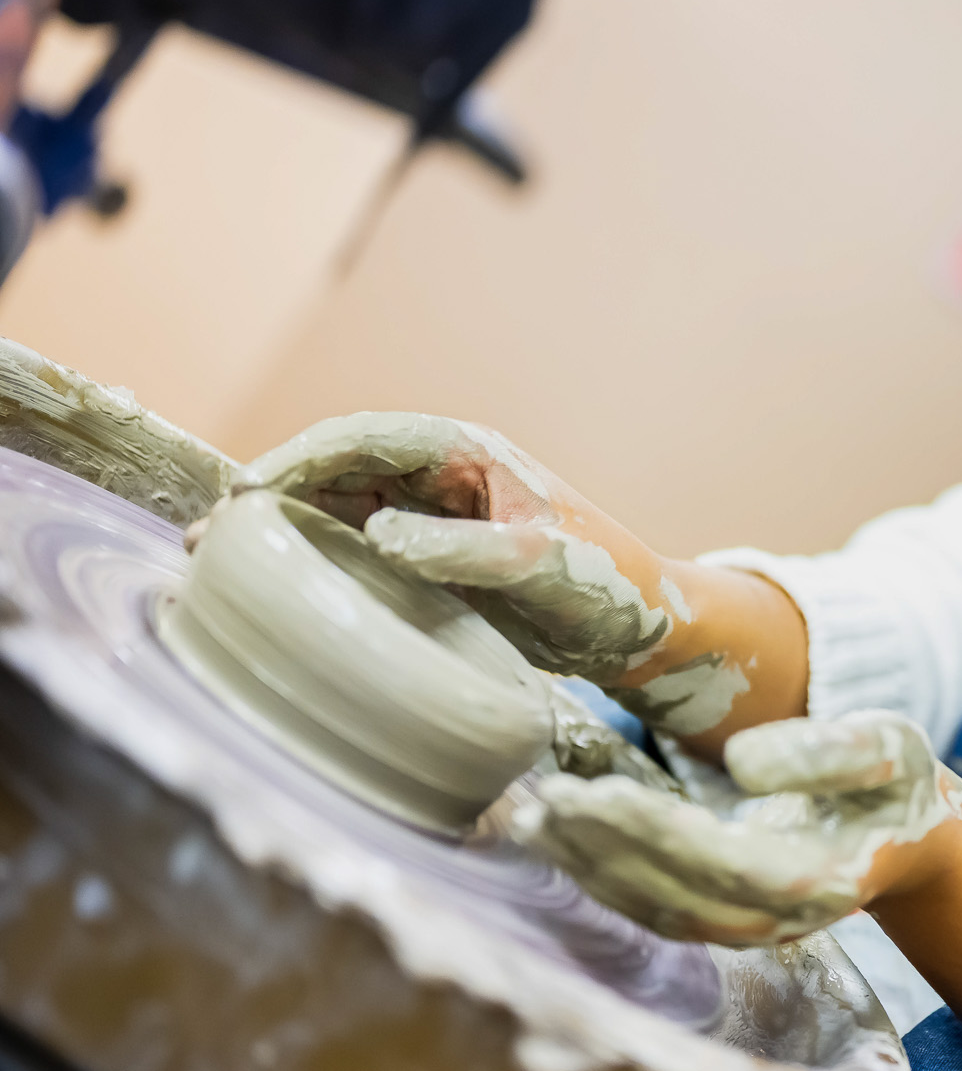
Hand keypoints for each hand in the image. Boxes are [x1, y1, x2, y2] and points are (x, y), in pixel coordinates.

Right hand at [222, 412, 684, 685]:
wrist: (642, 631)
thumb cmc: (608, 585)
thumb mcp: (541, 566)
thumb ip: (465, 550)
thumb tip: (379, 536)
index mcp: (468, 454)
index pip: (365, 440)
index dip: (299, 459)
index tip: (247, 493)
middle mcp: (440, 478)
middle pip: (338, 471)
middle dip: (273, 494)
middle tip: (211, 535)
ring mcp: (431, 520)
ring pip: (339, 511)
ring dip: (284, 530)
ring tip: (221, 563)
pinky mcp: (428, 564)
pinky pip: (357, 553)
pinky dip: (315, 564)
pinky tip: (274, 589)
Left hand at [513, 710, 961, 945]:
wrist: (905, 838)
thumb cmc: (891, 783)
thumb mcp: (889, 747)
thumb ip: (826, 752)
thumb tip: (741, 762)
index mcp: (819, 878)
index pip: (723, 860)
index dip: (655, 832)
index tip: (598, 792)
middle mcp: (776, 921)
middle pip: (674, 894)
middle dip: (604, 848)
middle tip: (545, 800)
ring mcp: (745, 930)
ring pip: (652, 910)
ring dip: (589, 867)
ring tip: (535, 816)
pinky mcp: (718, 920)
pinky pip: (649, 907)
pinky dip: (599, 874)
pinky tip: (560, 833)